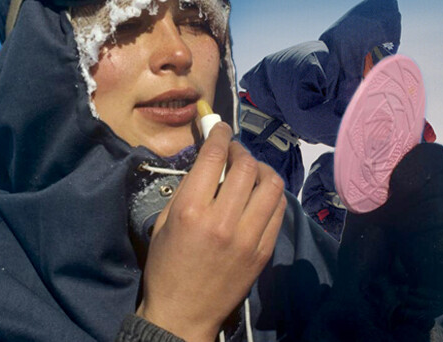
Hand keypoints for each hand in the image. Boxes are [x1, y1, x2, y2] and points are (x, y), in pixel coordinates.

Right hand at [138, 122, 286, 340]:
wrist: (183, 314)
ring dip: (262, 170)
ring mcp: (249, 237)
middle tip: (234, 153)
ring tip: (251, 171)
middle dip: (241, 151)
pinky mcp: (264, 251)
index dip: (220, 135)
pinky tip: (260, 194)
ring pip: (271, 185)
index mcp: (191, 212)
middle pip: (246, 167)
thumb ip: (187, 189)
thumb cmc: (166, 267)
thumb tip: (208, 161)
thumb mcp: (163, 223)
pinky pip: (279, 209)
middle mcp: (223, 221)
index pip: (214, 158)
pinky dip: (272, 194)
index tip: (220, 129)